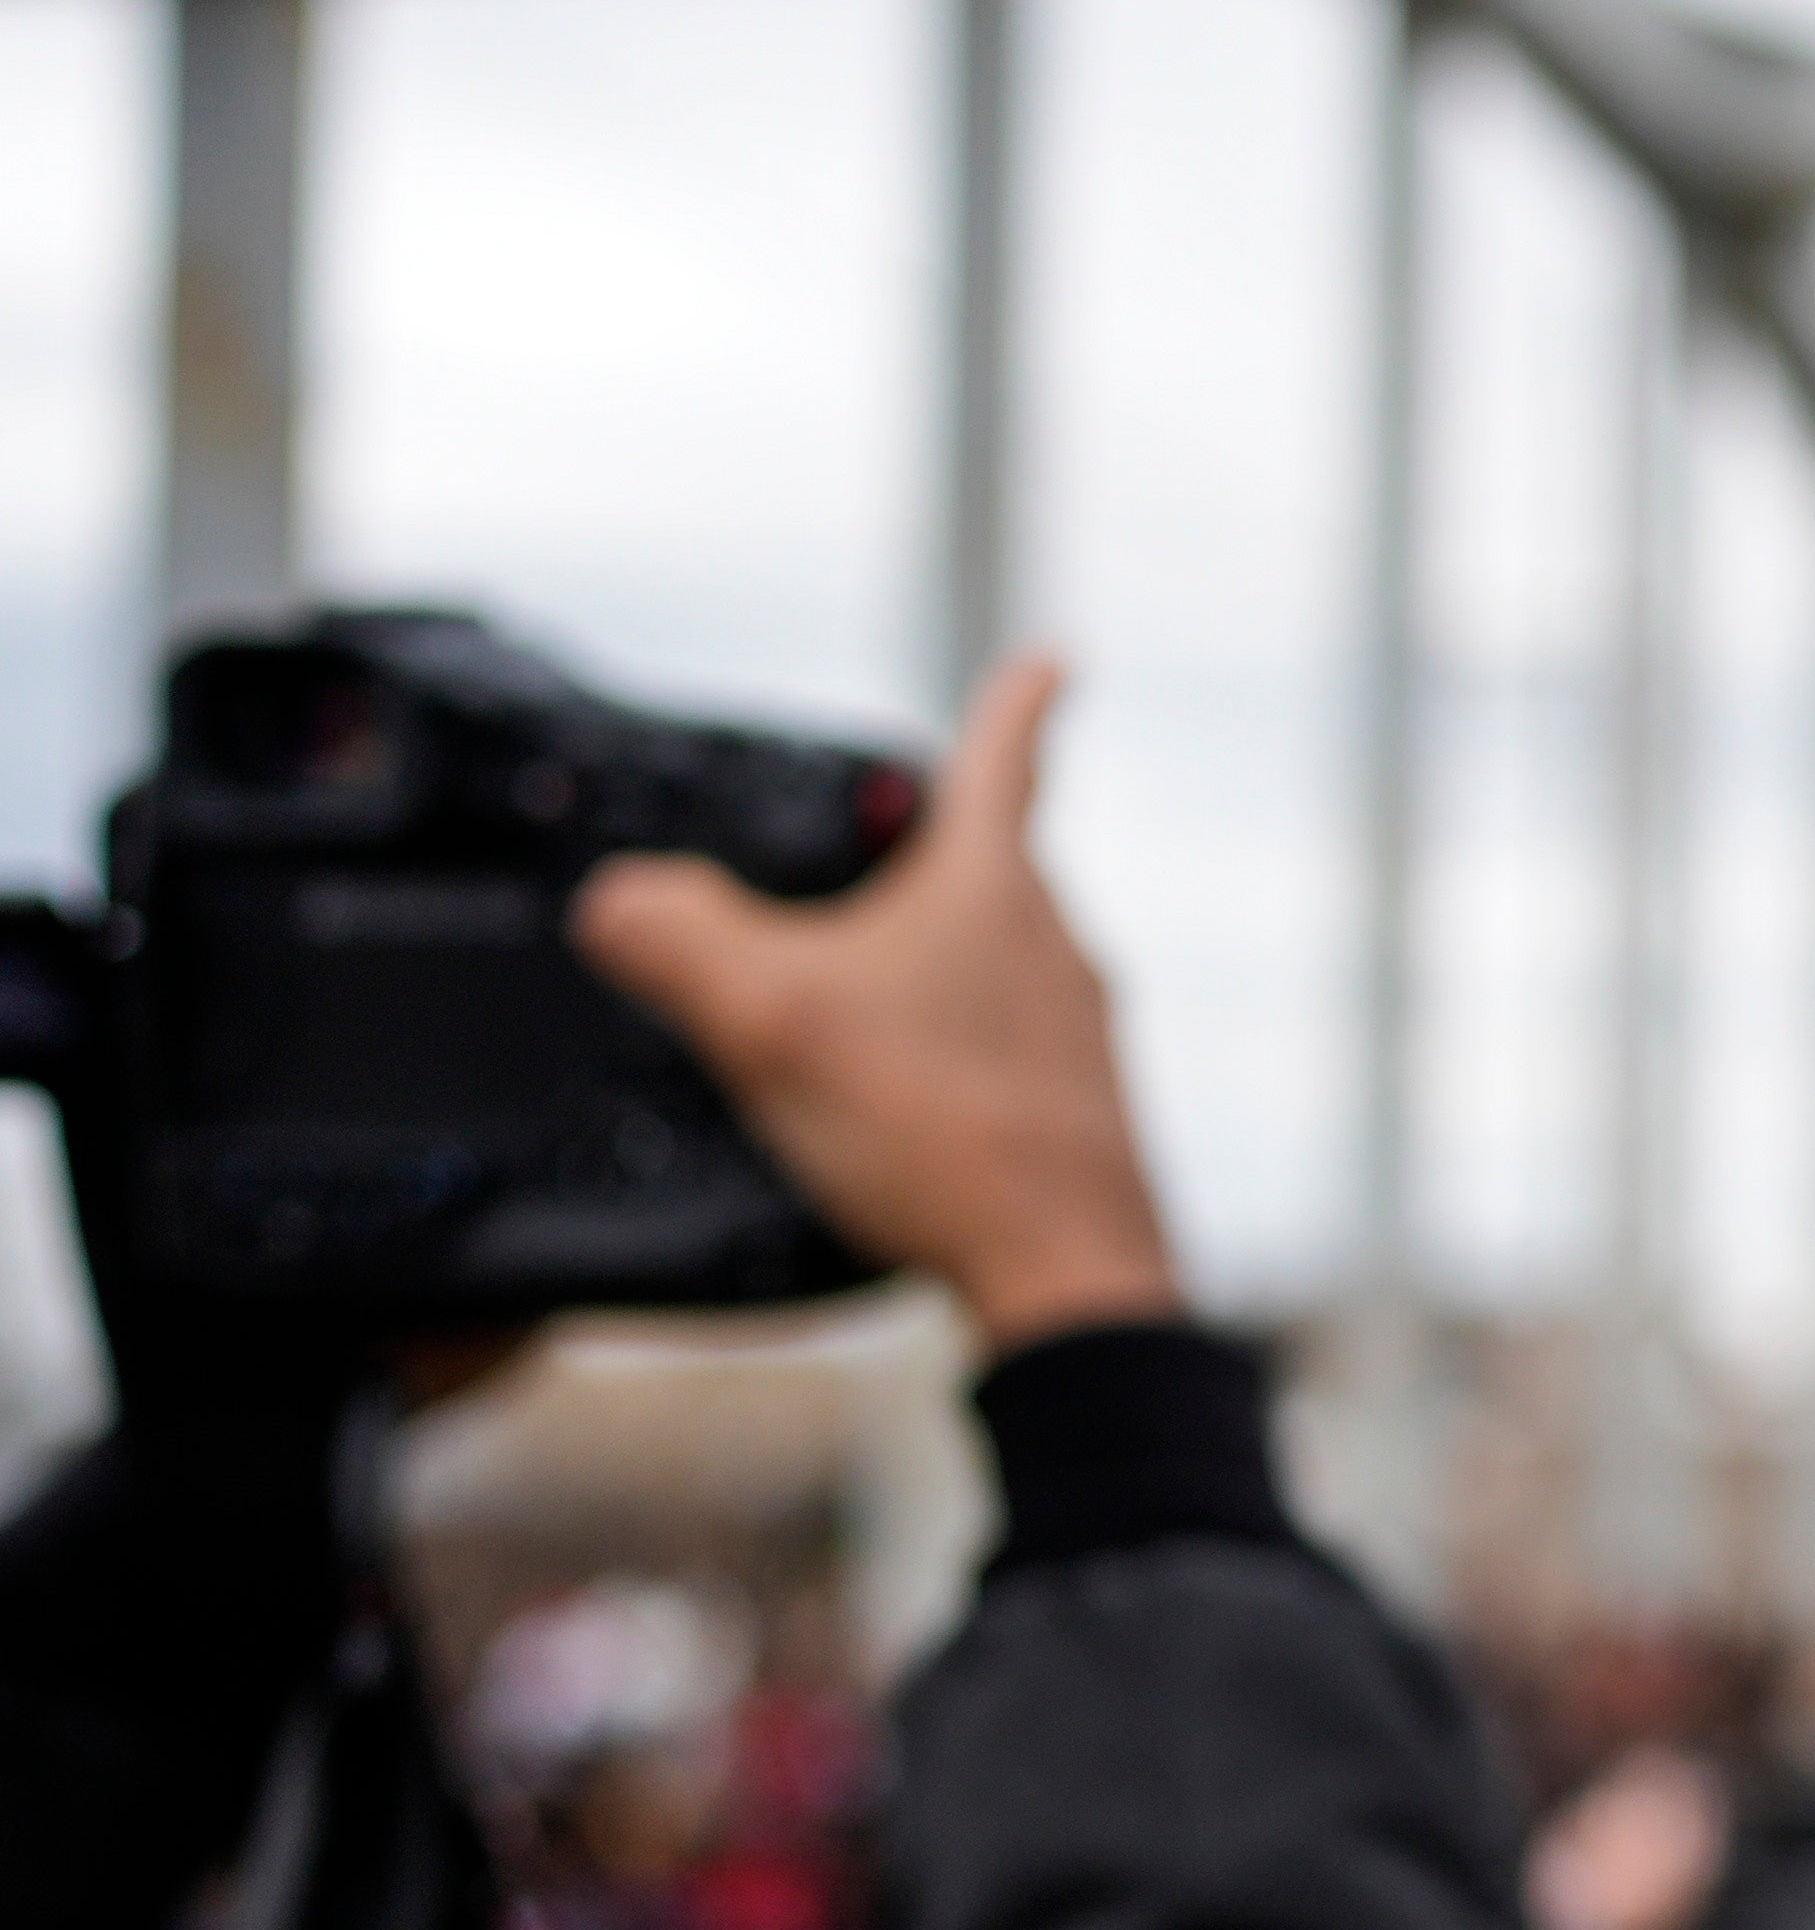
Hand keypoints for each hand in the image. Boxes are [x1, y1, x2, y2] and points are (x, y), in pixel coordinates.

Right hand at [573, 653, 1181, 1355]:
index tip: (1053, 659)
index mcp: (994, 887)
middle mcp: (1058, 944)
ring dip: (926, 962)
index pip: (1003, 754)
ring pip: (996, 959)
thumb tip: (621, 899)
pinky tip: (897, 1100)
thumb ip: (676, 936)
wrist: (1066, 1270)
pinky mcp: (1077, 1107)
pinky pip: (998, 1043)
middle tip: (861, 866)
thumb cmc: (944, 1132)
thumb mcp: (769, 1016)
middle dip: (923, 857)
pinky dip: (941, 1048)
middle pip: (989, 864)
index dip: (1018, 698)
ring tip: (850, 998)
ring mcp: (1077, 1029)